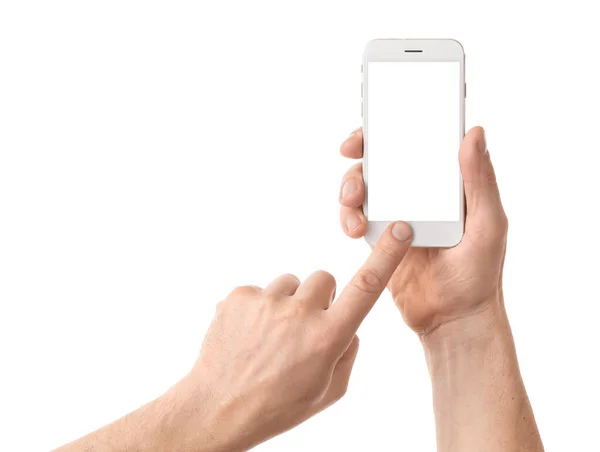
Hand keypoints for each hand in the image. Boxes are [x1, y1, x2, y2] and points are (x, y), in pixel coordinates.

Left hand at [168, 222, 412, 451]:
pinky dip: (258, 308)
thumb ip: (347, 352)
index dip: (387, 256)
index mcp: (327, 338)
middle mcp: (299, 314)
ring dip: (286, 303)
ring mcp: (266, 302)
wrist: (218, 408)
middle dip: (319, 297)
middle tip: (302, 326)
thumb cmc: (278, 405)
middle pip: (324, 278)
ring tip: (269, 335)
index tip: (399, 230)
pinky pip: (260, 290)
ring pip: (290, 283)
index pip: (365, 288)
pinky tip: (248, 334)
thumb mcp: (328, 390)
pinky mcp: (239, 296)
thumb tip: (349, 325)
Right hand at [338, 126, 507, 335]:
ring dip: (350, 189)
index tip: (373, 127)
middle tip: (348, 152)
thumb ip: (481, 181)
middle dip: (361, 153)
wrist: (452, 319)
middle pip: (381, 161)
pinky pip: (356, 218)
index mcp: (445, 184)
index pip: (417, 144)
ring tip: (354, 207)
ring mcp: (396, 215)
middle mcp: (419, 194)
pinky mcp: (378, 237)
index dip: (391, 128)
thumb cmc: (479, 273)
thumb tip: (475, 133)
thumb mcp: (488, 224)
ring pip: (362, 188)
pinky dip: (348, 217)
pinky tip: (354, 229)